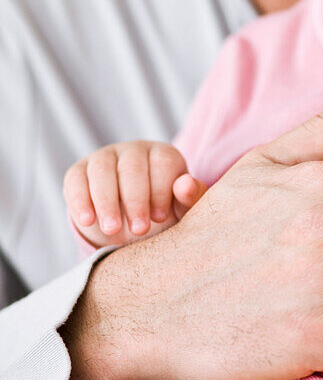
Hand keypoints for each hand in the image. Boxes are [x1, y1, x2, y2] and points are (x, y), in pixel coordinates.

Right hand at [63, 141, 206, 246]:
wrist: (128, 225)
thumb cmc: (162, 214)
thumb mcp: (180, 210)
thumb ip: (189, 198)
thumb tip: (185, 185)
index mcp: (163, 155)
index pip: (163, 163)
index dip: (162, 191)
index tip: (160, 217)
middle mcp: (134, 150)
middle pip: (132, 167)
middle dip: (135, 199)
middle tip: (139, 230)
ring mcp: (104, 157)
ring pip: (103, 170)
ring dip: (107, 201)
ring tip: (113, 229)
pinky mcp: (79, 171)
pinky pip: (76, 180)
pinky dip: (80, 200)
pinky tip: (87, 221)